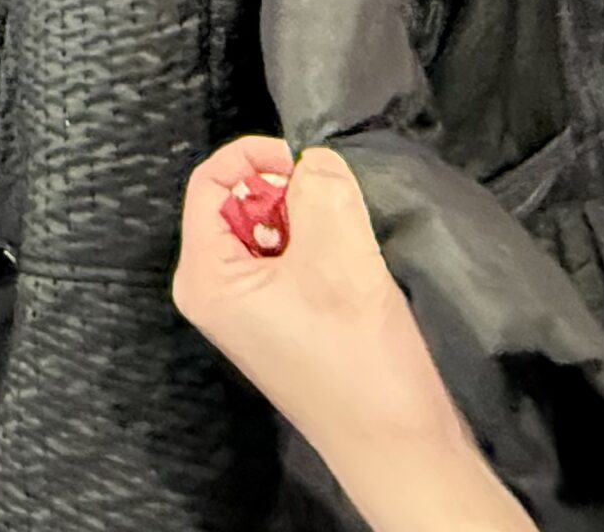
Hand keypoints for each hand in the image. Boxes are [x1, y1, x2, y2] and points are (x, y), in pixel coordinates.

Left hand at [173, 140, 455, 454]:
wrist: (400, 447)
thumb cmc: (360, 361)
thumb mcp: (340, 258)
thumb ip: (320, 191)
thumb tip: (314, 158)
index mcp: (203, 276)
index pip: (209, 183)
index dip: (255, 158)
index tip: (308, 161)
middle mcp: (214, 290)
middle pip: (238, 203)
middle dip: (288, 192)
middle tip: (337, 206)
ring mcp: (248, 307)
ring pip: (270, 229)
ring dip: (311, 221)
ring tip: (349, 242)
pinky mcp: (282, 319)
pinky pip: (290, 259)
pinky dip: (321, 248)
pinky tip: (353, 268)